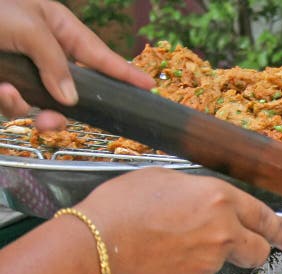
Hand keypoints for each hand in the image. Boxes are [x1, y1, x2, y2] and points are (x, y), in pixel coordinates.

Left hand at [0, 0, 153, 129]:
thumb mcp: (29, 27)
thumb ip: (57, 63)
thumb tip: (72, 98)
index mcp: (54, 25)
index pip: (98, 53)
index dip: (123, 71)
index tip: (148, 86)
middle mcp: (41, 49)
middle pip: (75, 86)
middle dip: (76, 107)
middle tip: (74, 121)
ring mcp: (21, 70)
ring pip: (47, 103)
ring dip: (44, 115)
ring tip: (40, 121)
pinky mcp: (2, 86)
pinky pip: (17, 106)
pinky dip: (13, 105)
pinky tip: (4, 94)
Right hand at [76, 168, 281, 273]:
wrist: (97, 245)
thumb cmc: (123, 206)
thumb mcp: (164, 179)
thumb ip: (197, 192)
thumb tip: (203, 201)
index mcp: (220, 199)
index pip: (263, 217)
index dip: (280, 230)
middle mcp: (224, 231)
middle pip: (257, 249)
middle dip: (256, 250)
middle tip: (247, 251)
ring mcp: (211, 262)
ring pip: (222, 263)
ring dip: (207, 257)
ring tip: (170, 245)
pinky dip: (186, 271)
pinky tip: (161, 260)